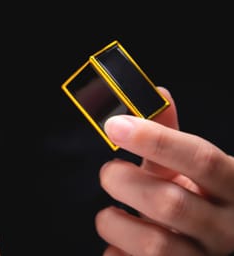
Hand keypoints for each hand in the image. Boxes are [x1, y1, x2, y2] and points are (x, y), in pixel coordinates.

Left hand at [96, 87, 233, 255]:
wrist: (217, 248)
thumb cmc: (198, 201)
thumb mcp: (191, 171)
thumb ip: (170, 136)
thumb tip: (155, 92)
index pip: (202, 160)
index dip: (156, 140)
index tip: (115, 125)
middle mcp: (228, 229)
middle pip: (171, 203)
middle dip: (125, 182)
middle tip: (109, 172)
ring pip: (153, 245)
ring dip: (114, 222)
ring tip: (110, 214)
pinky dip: (115, 252)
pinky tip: (120, 243)